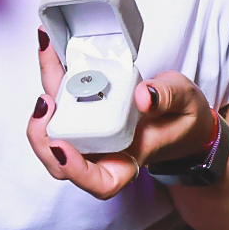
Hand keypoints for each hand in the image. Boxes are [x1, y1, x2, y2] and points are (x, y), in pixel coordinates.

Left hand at [27, 40, 218, 197]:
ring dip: (42, 99)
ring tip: (47, 59)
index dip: (75, 170)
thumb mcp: (186, 103)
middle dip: (42, 134)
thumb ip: (167, 98)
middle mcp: (102, 153)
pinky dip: (52, 76)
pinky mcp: (82, 113)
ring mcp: (89, 134)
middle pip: (59, 160)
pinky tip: (50, 47)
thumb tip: (143, 96)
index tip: (62, 148)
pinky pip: (59, 102)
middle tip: (45, 102)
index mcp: (128, 161)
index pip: (99, 182)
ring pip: (52, 129)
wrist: (180, 114)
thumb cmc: (183, 118)